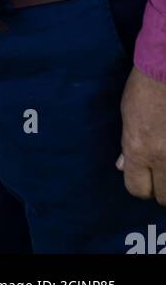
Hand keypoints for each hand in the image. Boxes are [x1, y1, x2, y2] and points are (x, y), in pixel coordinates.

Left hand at [117, 66, 165, 203]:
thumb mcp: (127, 115)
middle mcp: (163, 158)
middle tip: (161, 174)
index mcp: (139, 149)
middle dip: (161, 189)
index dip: (139, 185)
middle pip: (164, 197)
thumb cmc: (144, 88)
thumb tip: (122, 166)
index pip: (136, 189)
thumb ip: (127, 145)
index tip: (143, 178)